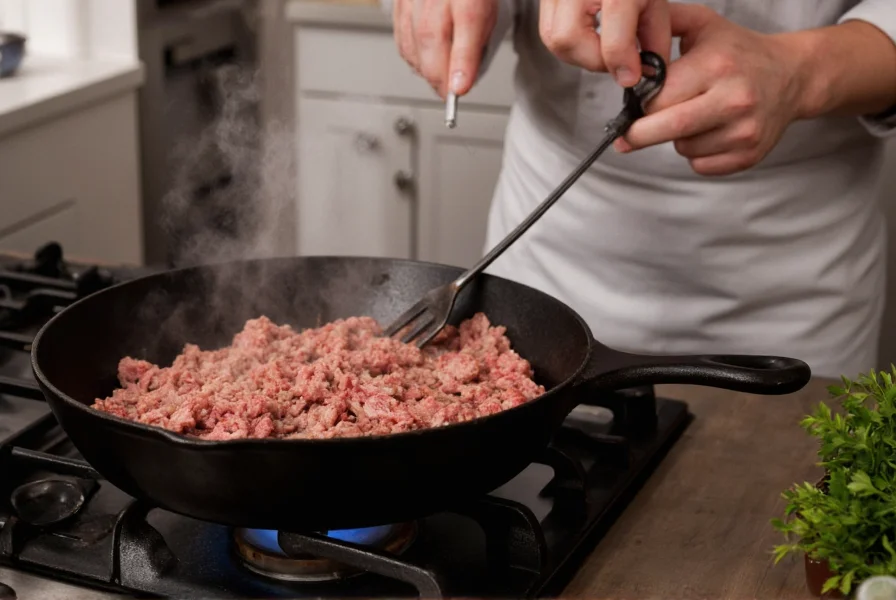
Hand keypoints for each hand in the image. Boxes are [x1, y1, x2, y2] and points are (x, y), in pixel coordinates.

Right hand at [392, 0, 497, 97]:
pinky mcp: (400, 1)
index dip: (462, 61)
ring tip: (439, 82)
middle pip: (431, 37)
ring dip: (425, 69)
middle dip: (440, 74)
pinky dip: (411, 57)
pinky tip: (422, 64)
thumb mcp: (490, 11)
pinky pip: (401, 35)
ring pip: (412, 39)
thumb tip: (466, 75)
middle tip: (449, 94)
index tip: (460, 89)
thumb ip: (480, 38)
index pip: (468, 21)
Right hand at [539, 0, 670, 85]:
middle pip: (567, 39)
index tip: (632, 76)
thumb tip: (649, 70)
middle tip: (616, 61)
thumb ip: (655, 35)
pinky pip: (549, 30)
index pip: (612, 32)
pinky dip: (571, 42)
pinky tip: (591, 37)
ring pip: (552, 39)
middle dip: (594, 61)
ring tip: (604, 50)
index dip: (622, 61)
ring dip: (580, 54)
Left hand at [617, 3, 805, 175]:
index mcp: (717, 65)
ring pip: (682, 148)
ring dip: (674, 139)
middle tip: (628, 133)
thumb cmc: (738, 51)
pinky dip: (695, 154)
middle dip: (639, 134)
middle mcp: (734, 99)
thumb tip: (624, 43)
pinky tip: (708, 132)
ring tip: (692, 116)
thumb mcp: (703, 25)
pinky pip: (701, 165)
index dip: (638, 104)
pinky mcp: (749, 154)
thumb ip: (664, 24)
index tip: (632, 105)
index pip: (658, 97)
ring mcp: (744, 130)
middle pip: (667, 128)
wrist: (791, 75)